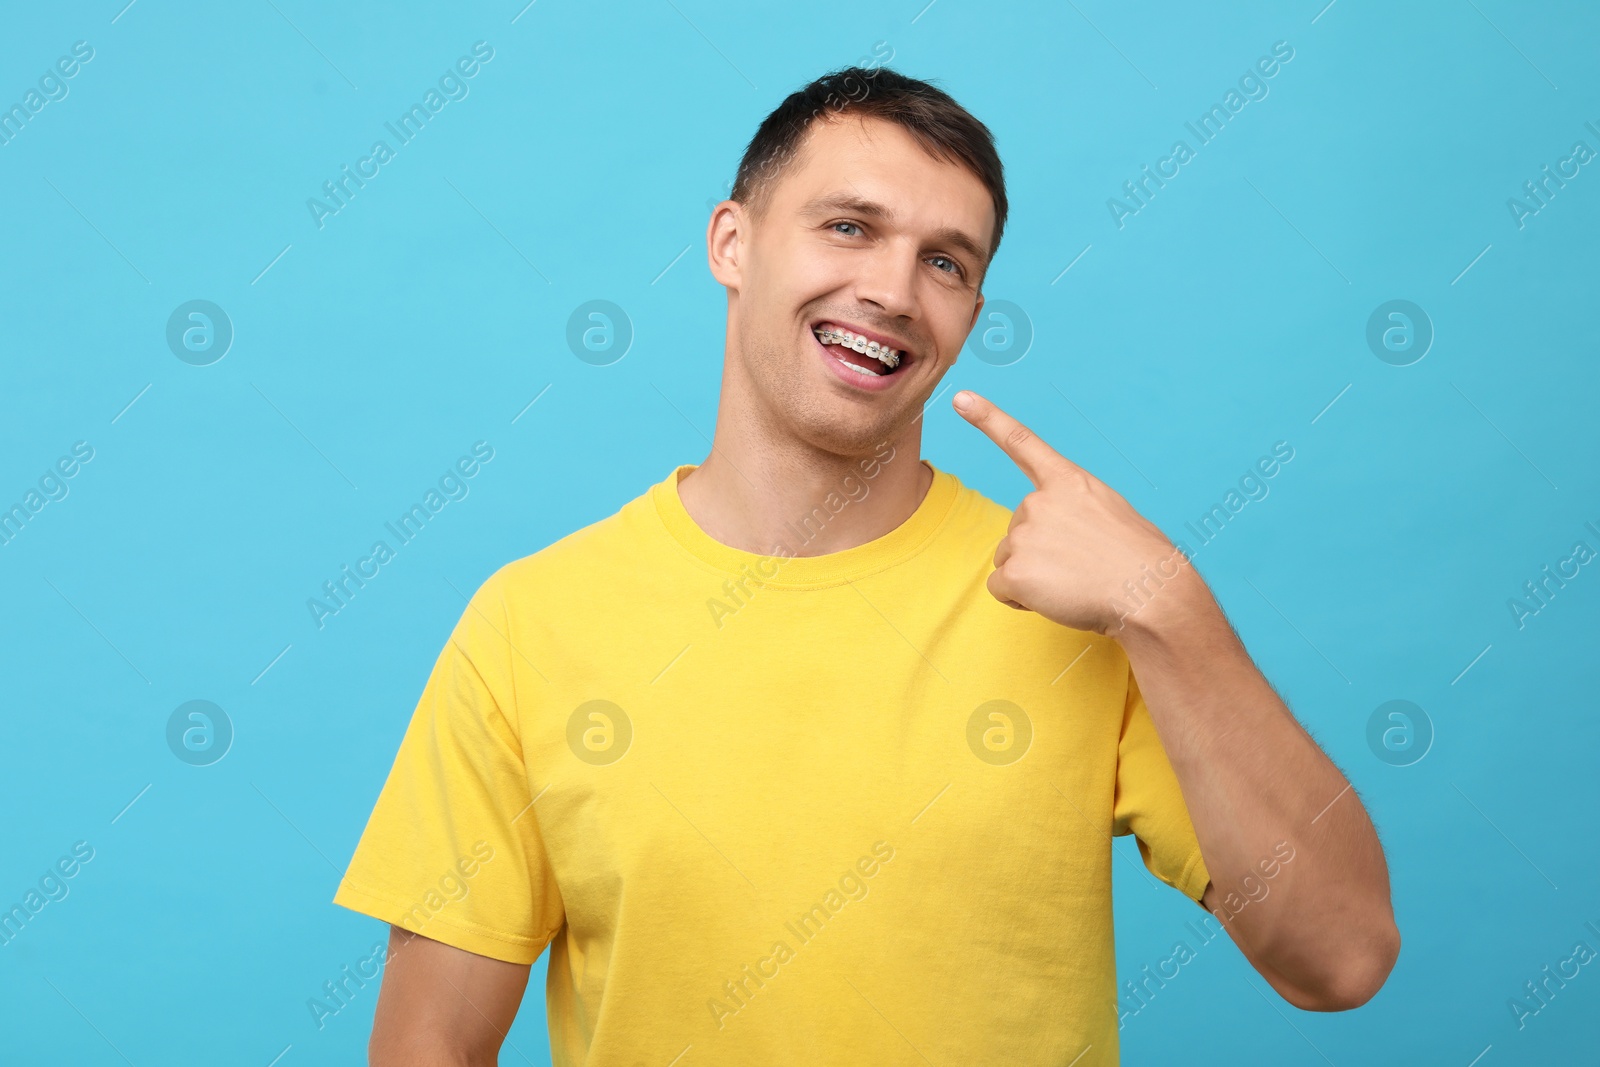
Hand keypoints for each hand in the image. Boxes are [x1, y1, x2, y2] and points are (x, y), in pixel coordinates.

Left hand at [953, 389, 1199, 635]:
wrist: (1152, 592)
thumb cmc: (1141, 561)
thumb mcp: (1111, 514)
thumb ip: (1075, 512)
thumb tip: (1056, 540)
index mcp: (1068, 481)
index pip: (1022, 443)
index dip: (988, 419)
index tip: (961, 398)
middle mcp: (1039, 501)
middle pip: (1018, 531)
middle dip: (1040, 552)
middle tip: (1081, 566)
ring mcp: (1024, 534)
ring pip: (1009, 561)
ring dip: (1033, 576)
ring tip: (1075, 582)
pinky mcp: (1015, 570)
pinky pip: (1001, 589)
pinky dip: (1021, 599)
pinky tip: (1056, 598)